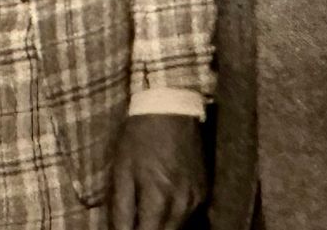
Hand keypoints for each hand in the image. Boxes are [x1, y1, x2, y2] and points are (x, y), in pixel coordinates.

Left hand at [109, 114, 204, 229]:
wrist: (171, 108)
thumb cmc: (139, 137)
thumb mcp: (121, 169)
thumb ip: (121, 207)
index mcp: (159, 198)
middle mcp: (182, 204)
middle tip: (134, 223)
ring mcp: (197, 199)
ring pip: (178, 229)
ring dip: (161, 227)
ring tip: (145, 217)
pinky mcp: (204, 192)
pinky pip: (189, 216)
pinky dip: (174, 218)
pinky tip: (162, 209)